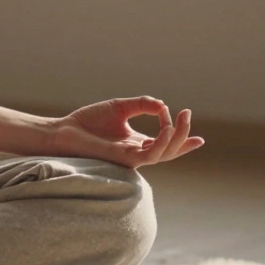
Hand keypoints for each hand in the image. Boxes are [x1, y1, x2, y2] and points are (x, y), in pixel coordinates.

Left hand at [51, 96, 203, 168]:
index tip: (199, 134)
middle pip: (169, 150)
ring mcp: (132, 158)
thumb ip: (142, 105)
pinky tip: (165, 130)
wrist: (64, 131)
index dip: (183, 141)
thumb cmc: (88, 122)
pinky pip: (149, 155)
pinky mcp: (124, 159)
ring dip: (175, 137)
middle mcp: (137, 152)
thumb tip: (162, 105)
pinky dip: (161, 142)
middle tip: (187, 113)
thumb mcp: (120, 107)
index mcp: (137, 142)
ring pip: (164, 154)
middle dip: (183, 135)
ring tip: (180, 119)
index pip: (166, 144)